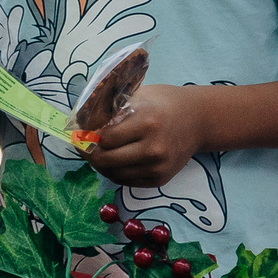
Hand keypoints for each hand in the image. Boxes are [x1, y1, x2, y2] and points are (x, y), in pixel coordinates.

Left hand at [82, 85, 209, 187]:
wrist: (197, 120)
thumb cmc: (164, 103)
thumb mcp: (139, 96)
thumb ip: (113, 109)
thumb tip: (81, 123)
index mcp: (147, 122)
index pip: (105, 138)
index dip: (88, 136)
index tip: (80, 133)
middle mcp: (153, 148)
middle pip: (106, 160)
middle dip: (89, 154)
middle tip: (83, 146)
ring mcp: (158, 167)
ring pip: (113, 174)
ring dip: (100, 165)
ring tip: (97, 153)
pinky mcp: (160, 179)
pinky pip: (126, 182)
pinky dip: (115, 173)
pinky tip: (113, 161)